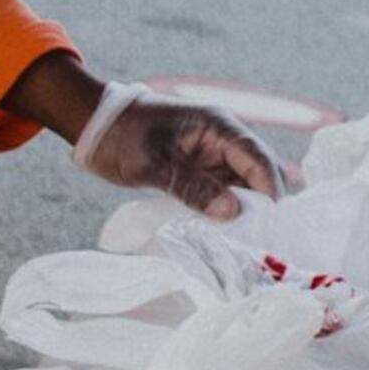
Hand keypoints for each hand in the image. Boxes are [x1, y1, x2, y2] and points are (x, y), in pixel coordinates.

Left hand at [6, 55, 284, 219]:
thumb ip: (193, 186)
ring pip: (244, 185)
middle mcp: (224, 139)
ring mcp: (214, 155)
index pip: (259, 159)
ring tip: (248, 244)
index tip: (272, 226)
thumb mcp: (153, 164)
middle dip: (265, 203)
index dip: (270, 191)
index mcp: (219, 126)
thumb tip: (233, 212)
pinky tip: (226, 234)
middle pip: (260, 173)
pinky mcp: (201, 170)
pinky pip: (224, 191)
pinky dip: (227, 210)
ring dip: (246, 210)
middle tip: (264, 241)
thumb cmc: (122, 136)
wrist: (95, 125)